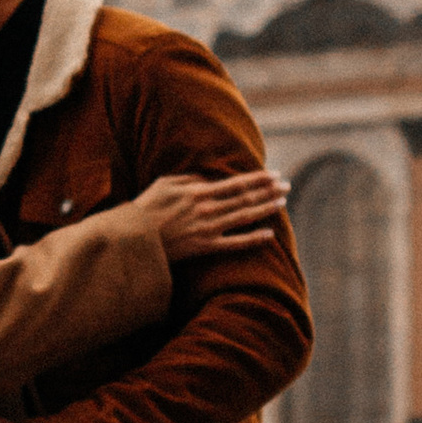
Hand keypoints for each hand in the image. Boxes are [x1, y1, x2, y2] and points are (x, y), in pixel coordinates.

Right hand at [143, 168, 290, 261]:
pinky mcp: (205, 248)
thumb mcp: (165, 184)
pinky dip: (253, 239)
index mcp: (199, 191)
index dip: (258, 179)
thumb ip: (190, 178)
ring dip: (266, 209)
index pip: (236, 183)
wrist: (135, 239)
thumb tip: (210, 178)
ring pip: (245, 217)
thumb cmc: (146, 208)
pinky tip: (269, 235)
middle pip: (246, 198)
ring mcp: (208, 229)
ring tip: (283, 202)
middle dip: (269, 191)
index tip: (274, 174)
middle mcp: (208, 209)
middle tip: (287, 186)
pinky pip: (235, 244)